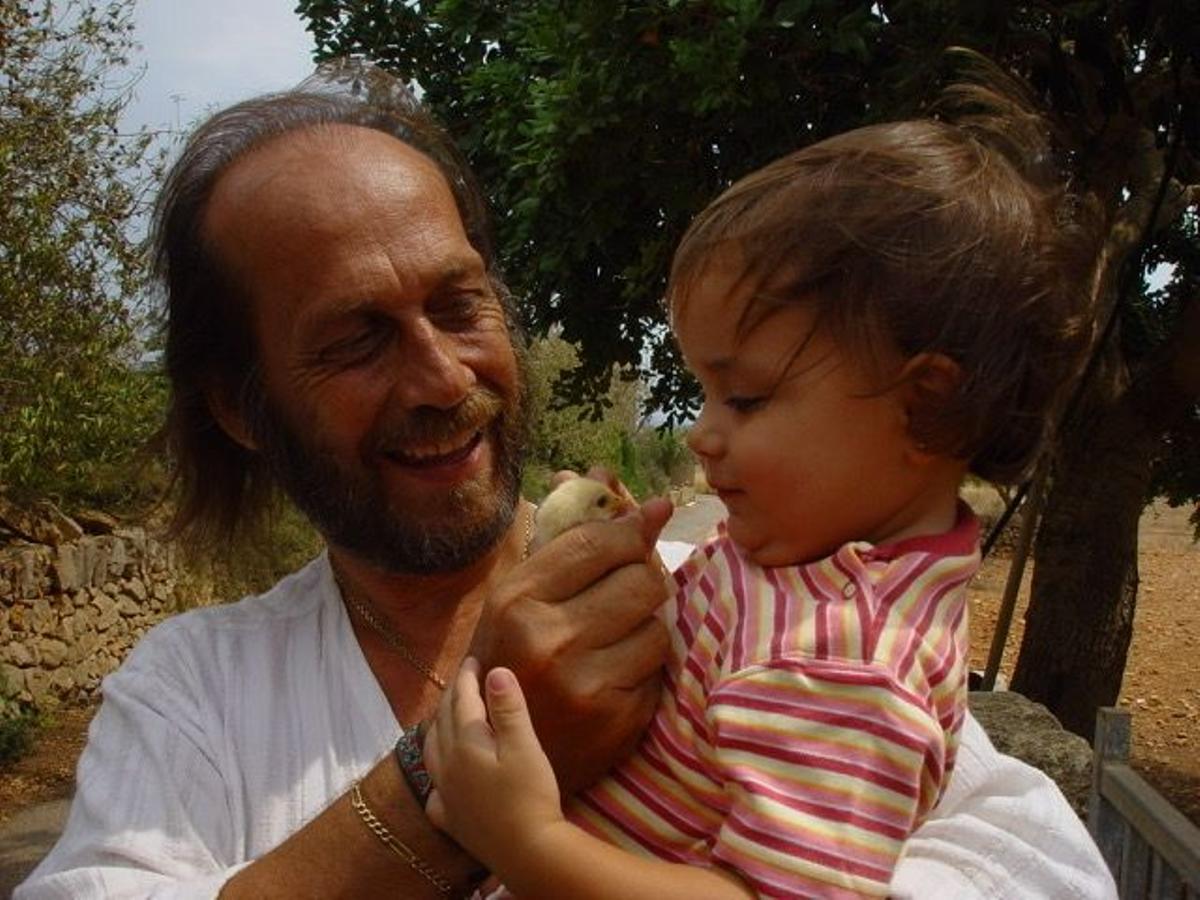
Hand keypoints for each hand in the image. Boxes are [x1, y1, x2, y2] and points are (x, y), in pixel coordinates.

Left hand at [424, 659, 562, 868]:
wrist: (526, 852)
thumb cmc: (530, 795)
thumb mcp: (524, 746)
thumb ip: (508, 708)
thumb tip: (496, 671)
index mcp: (466, 743)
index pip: (462, 700)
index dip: (467, 677)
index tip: (473, 659)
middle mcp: (447, 765)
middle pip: (443, 721)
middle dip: (452, 696)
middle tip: (462, 680)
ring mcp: (446, 793)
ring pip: (432, 751)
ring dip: (438, 727)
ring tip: (446, 717)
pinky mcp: (451, 819)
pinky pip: (434, 788)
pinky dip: (436, 772)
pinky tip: (442, 777)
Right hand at [471, 470, 673, 793]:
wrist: (495, 755)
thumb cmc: (510, 658)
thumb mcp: (519, 594)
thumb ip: (562, 533)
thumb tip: (605, 475)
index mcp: (516, 600)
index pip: (598, 543)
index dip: (633, 525)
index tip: (652, 515)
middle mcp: (548, 640)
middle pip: (640, 580)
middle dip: (644, 577)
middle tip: (632, 584)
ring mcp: (585, 684)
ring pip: (658, 625)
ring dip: (646, 625)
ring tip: (618, 634)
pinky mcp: (616, 720)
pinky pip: (659, 669)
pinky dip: (647, 665)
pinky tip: (619, 671)